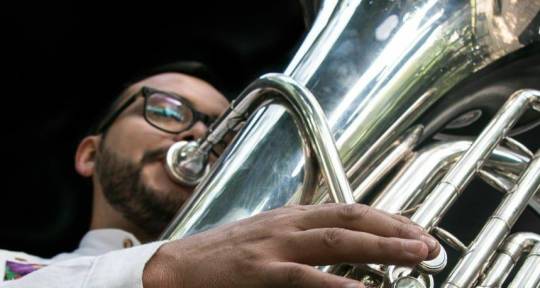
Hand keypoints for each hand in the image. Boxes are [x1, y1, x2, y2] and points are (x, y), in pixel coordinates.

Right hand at [143, 203, 439, 287]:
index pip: (349, 209)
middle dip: (394, 229)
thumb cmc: (222, 257)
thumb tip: (339, 243)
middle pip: (351, 218)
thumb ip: (301, 239)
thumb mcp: (267, 239)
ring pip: (337, 240)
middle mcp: (288, 225)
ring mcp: (274, 247)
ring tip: (416, 255)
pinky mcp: (259, 272)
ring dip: (381, 246)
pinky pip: (303, 277)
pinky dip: (336, 283)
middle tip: (430, 243)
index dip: (385, 217)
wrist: (175, 269)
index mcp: (291, 217)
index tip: (414, 229)